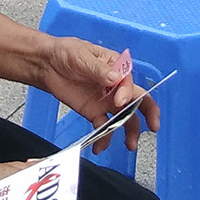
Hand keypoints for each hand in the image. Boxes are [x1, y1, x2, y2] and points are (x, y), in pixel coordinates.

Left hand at [39, 38, 159, 154]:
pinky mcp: (94, 112)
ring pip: (124, 117)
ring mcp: (106, 100)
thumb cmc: (67, 52)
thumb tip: (115, 79)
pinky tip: (99, 146)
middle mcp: (115, 86)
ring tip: (130, 144)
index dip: (128, 94)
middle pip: (137, 100)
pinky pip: (103, 127)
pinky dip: (103, 138)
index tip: (119, 102)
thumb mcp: (82, 56)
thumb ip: (98, 69)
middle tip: (153, 126)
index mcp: (117, 67)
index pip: (130, 82)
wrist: (47, 65)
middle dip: (148, 113)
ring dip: (129, 130)